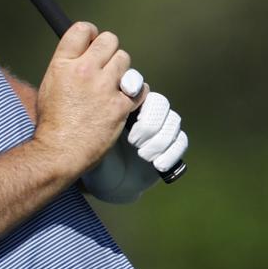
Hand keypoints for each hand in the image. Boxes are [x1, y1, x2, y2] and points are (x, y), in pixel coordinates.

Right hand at [32, 23, 137, 177]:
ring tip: (113, 86)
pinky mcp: (120, 105)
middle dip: (109, 51)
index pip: (83, 29)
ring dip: (122, 71)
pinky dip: (136, 93)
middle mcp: (84, 70)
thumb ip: (67, 65)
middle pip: (109, 40)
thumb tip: (85, 53)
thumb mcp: (50, 84)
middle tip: (105, 66)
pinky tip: (125, 99)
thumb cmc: (52, 122)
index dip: (91, 35)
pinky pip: (140, 87)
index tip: (93, 44)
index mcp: (63, 64)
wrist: (59, 151)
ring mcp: (104, 87)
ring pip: (125, 60)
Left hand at [80, 89, 188, 203]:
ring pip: (173, 121)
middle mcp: (144, 113)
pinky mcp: (169, 148)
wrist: (104, 182)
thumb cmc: (90, 155)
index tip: (128, 93)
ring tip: (143, 155)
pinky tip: (157, 164)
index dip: (136, 86)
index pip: (138, 87)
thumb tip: (96, 86)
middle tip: (133, 140)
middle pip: (160, 103)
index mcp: (124, 103)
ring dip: (159, 140)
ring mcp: (158, 130)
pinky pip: (180, 142)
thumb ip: (92, 110)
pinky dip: (170, 153)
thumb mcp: (86, 130)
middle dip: (148, 123)